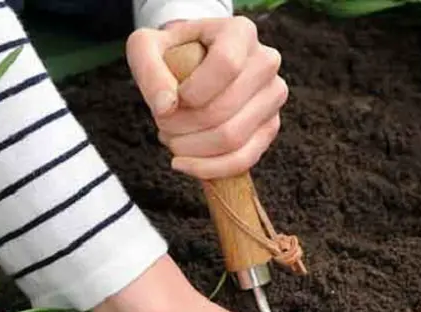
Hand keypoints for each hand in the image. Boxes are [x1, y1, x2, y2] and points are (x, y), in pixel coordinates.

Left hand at [125, 17, 287, 179]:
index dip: (192, 91)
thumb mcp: (147, 48)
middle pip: (224, 111)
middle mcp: (265, 62)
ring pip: (233, 140)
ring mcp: (272, 97)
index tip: (172, 99)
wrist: (194, 66)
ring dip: (192, 149)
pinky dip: (208, 169)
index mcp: (240, 33)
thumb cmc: (173, 54)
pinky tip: (184, 163)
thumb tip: (166, 108)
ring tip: (172, 139)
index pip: (225, 65)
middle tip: (162, 125)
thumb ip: (148, 71)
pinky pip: (243, 161)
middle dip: (182, 127)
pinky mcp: (270, 128)